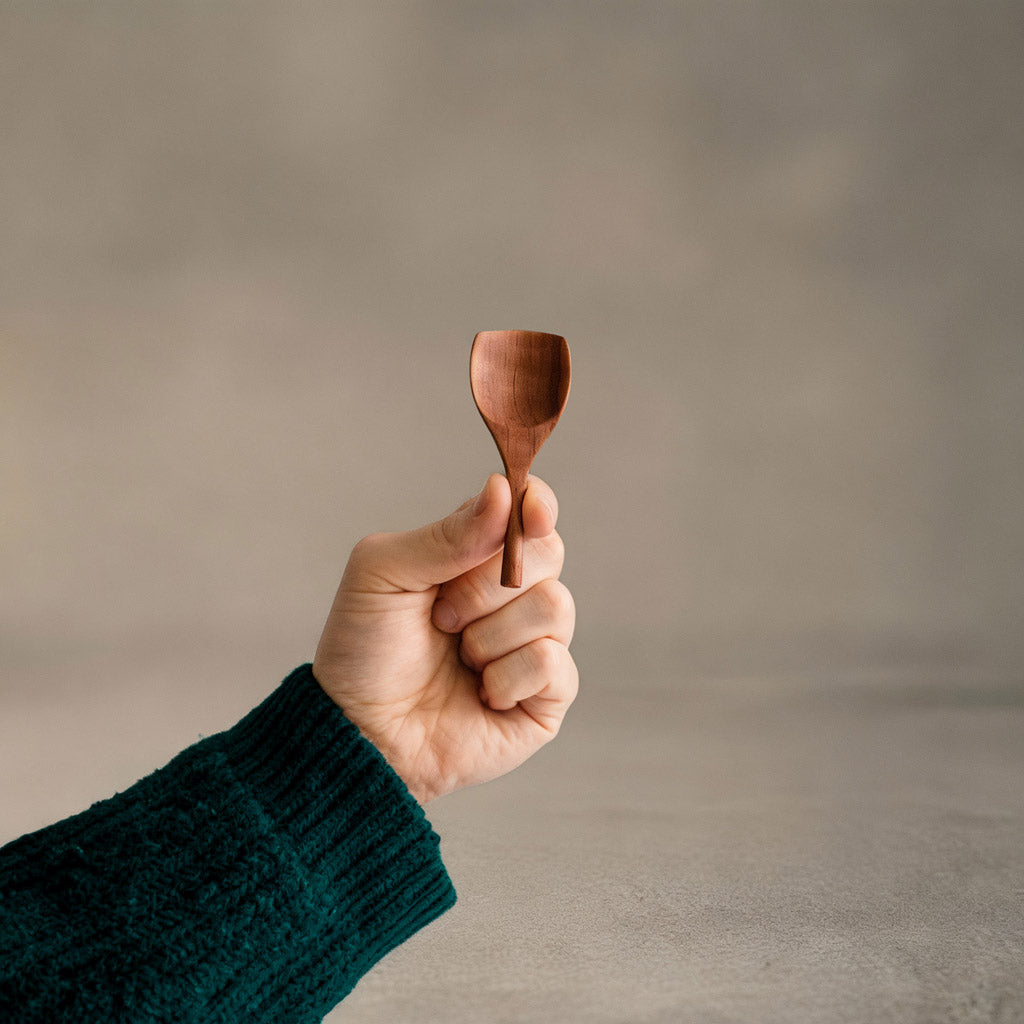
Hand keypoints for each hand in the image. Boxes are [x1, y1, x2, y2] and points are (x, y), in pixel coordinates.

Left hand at [312, 474, 577, 803]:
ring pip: (555, 607)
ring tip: (458, 657)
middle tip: (442, 615)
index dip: (536, 506)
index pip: (530, 512)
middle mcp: (512, 595)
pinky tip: (481, 695)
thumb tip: (503, 490)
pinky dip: (508, 677)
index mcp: (476, 555)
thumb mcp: (382, 573)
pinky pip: (555, 664)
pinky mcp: (546, 696)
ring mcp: (533, 643)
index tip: (529, 509)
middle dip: (488, 584)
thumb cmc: (363, 650)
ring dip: (492, 635)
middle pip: (549, 553)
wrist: (358, 733)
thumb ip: (446, 534)